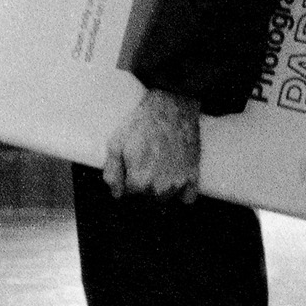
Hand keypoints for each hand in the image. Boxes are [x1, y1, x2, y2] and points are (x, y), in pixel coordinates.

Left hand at [103, 84, 200, 199]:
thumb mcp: (116, 144)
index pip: (130, 193)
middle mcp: (160, 187)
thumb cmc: (142, 124)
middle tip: (146, 160)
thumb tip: (116, 194)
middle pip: (147, 196)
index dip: (128, 177)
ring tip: (159, 163)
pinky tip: (175, 174)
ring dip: (161, 187)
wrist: (171, 107)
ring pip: (165, 197)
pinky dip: (182, 191)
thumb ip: (112, 173)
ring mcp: (179, 183)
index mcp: (139, 180)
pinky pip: (188, 198)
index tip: (131, 163)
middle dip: (144, 183)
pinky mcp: (194, 176)